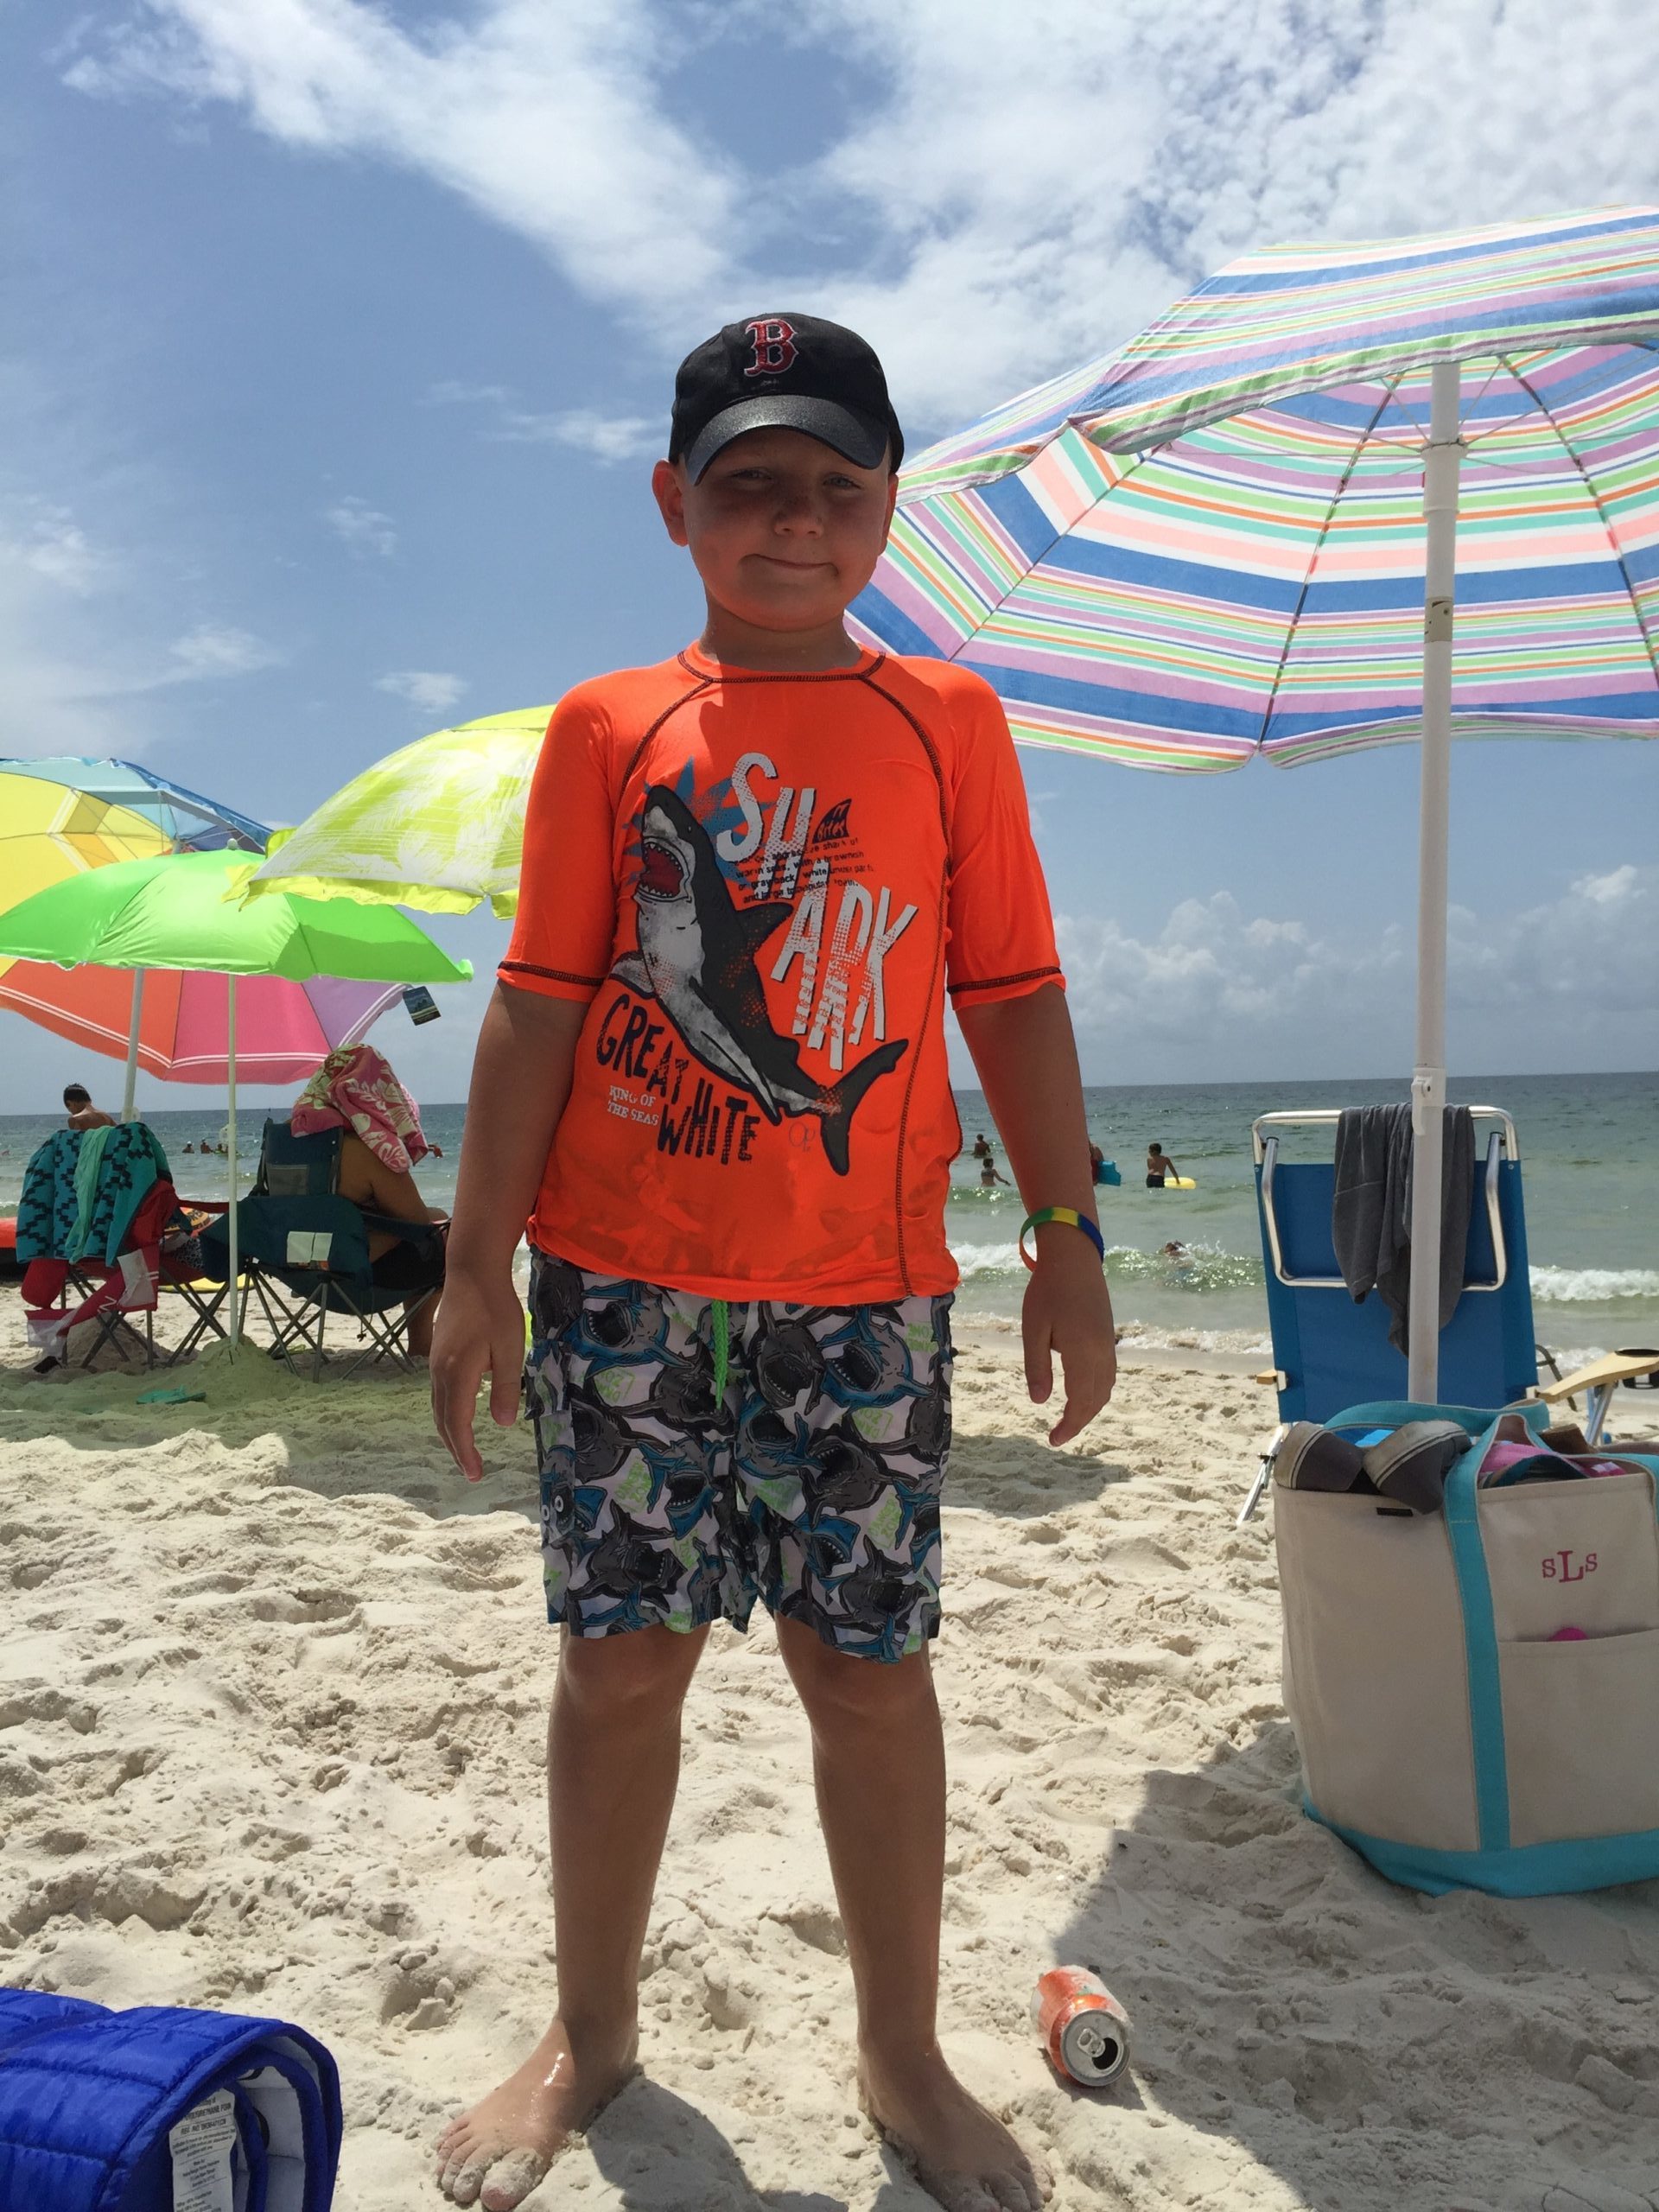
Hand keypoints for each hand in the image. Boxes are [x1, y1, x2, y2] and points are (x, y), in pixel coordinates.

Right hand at [431, 1263, 525, 1482]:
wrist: (471, 1273)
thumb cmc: (495, 1308)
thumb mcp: (509, 1348)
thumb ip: (506, 1387)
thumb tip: (503, 1424)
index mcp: (457, 1374)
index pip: (459, 1424)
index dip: (466, 1452)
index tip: (476, 1474)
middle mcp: (439, 1373)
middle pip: (443, 1421)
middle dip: (456, 1449)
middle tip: (472, 1472)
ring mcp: (435, 1364)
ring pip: (438, 1408)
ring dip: (450, 1433)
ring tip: (464, 1452)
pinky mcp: (437, 1355)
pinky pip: (438, 1395)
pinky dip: (447, 1414)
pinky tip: (458, 1416)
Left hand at [1021, 1226, 1116, 1445]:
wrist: (1074, 1258)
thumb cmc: (1046, 1291)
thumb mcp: (1033, 1329)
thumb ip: (1037, 1366)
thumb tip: (1040, 1402)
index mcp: (1083, 1352)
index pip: (1080, 1400)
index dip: (1069, 1424)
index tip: (1053, 1440)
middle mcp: (1102, 1352)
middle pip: (1096, 1399)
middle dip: (1079, 1421)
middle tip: (1057, 1435)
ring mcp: (1109, 1344)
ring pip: (1106, 1388)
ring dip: (1090, 1407)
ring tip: (1069, 1418)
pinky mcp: (1108, 1336)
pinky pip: (1109, 1374)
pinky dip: (1097, 1391)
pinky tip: (1082, 1392)